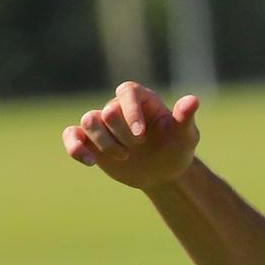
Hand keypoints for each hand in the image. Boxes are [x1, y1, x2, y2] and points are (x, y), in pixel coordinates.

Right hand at [61, 81, 200, 189]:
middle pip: (109, 111)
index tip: (141, 134)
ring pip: (89, 120)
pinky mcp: (90, 140)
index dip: (131, 111)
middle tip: (139, 147)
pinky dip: (74, 146)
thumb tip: (193, 100)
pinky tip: (90, 161)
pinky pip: (72, 135)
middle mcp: (119, 107)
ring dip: (104, 142)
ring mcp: (103, 123)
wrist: (163, 171)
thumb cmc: (176, 148)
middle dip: (122, 134)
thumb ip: (185, 118)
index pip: (127, 92)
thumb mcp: (185, 136)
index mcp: (142, 99)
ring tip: (124, 157)